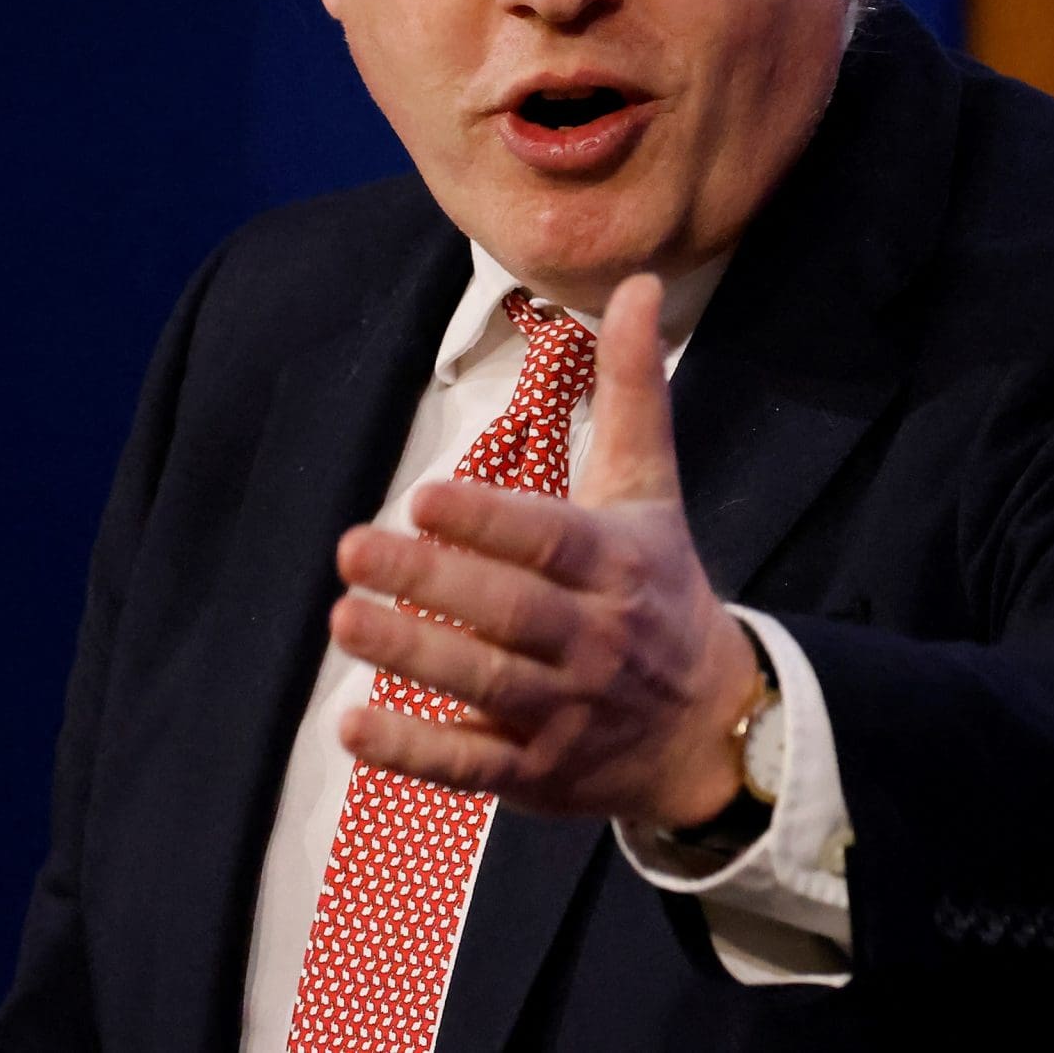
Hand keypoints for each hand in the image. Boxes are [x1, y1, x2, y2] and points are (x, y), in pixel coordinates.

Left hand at [329, 273, 758, 825]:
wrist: (710, 729)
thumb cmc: (661, 587)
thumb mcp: (651, 490)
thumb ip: (632, 389)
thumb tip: (635, 281)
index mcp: (619, 564)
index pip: (550, 541)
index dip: (489, 522)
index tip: (423, 495)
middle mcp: (595, 639)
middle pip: (510, 612)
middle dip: (432, 583)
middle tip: (352, 548)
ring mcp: (567, 711)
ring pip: (485, 685)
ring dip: (411, 658)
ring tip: (343, 620)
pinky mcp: (539, 773)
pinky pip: (473, 765)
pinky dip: (414, 751)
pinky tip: (352, 726)